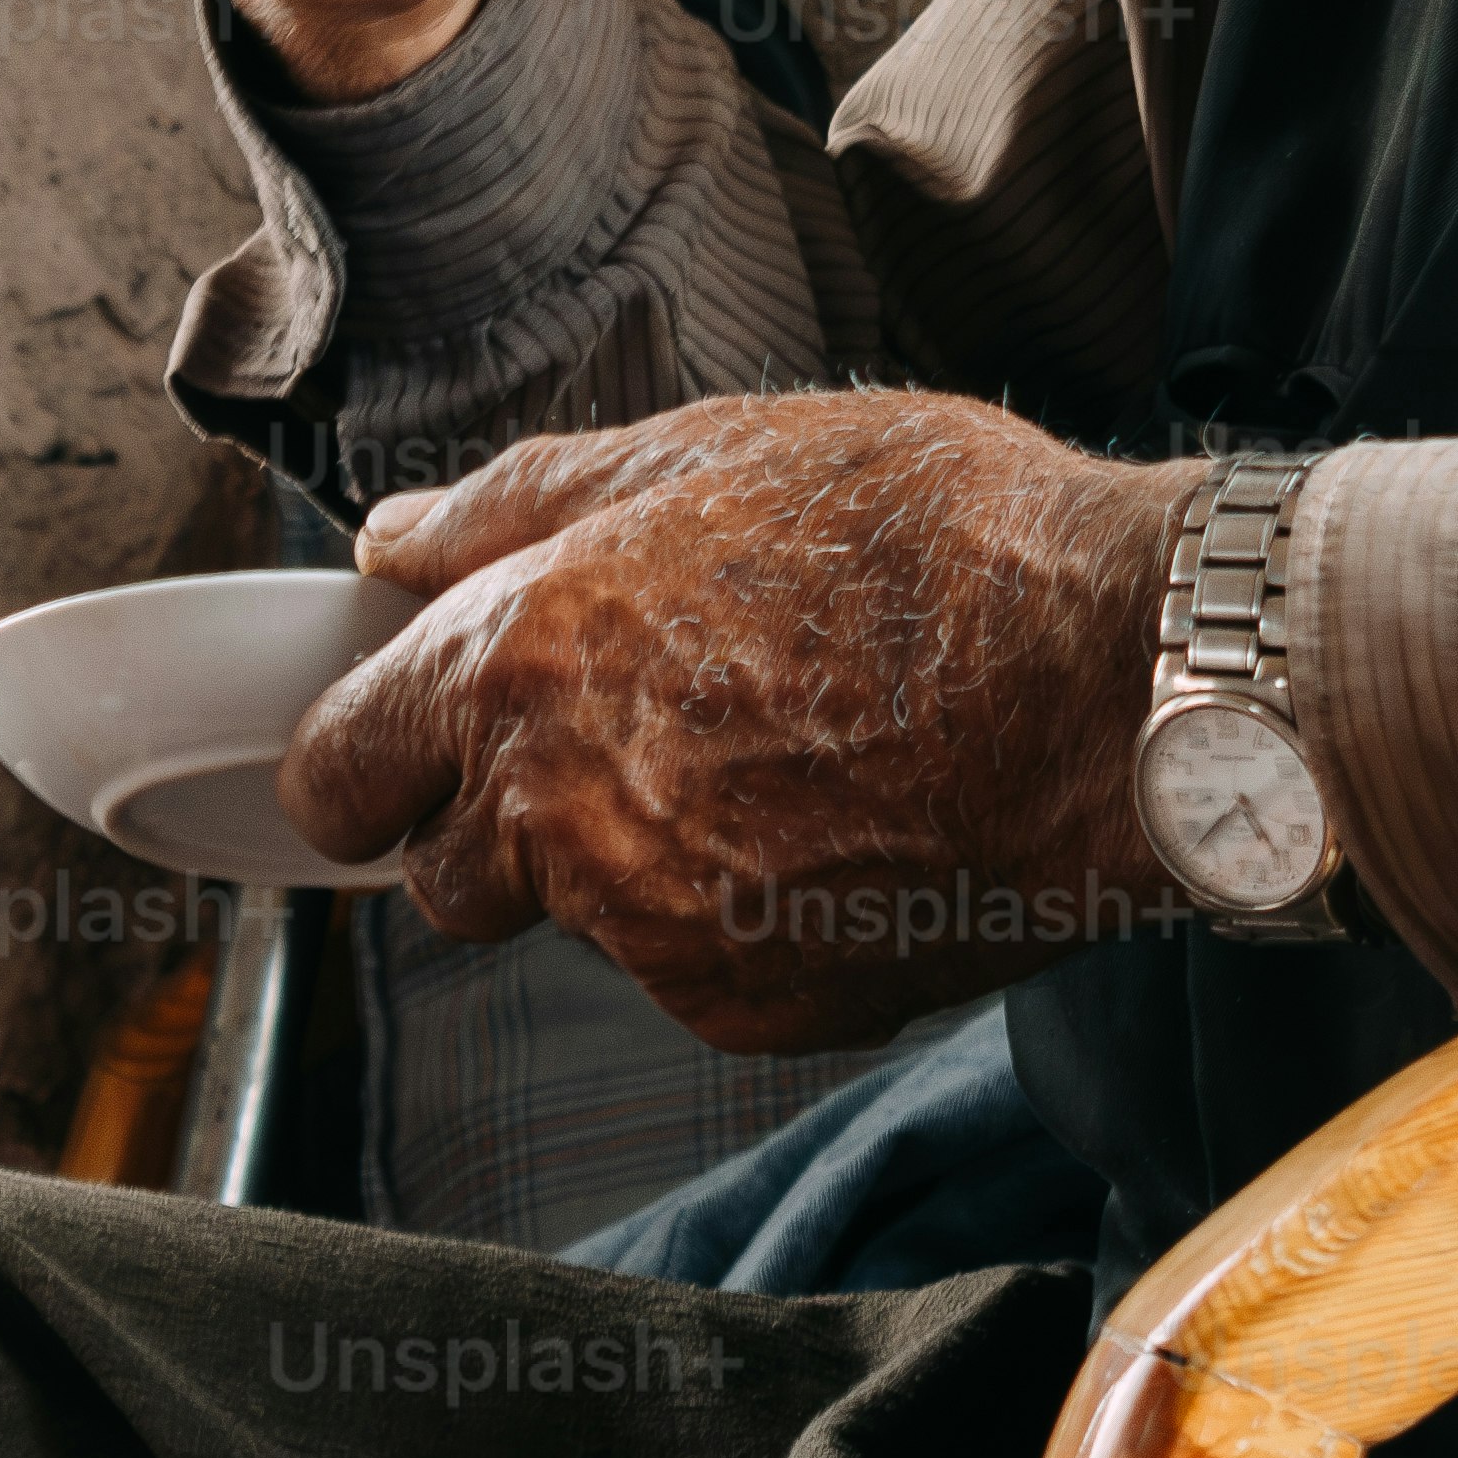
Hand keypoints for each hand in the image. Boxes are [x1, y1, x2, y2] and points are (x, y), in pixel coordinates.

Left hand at [279, 392, 1197, 1043]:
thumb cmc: (935, 540)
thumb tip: (394, 543)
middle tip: (633, 727)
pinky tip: (839, 822)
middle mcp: (561, 815)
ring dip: (632, 863)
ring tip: (776, 754)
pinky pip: (693, 971)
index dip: (369, 750)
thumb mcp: (710, 449)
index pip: (341, 767)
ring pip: (581, 922)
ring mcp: (656, 932)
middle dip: (503, 816)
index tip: (405, 738)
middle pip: (444, 873)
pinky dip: (741, 919)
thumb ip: (517, 506)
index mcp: (522, 665)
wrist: (1116, 679)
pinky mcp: (754, 1008)